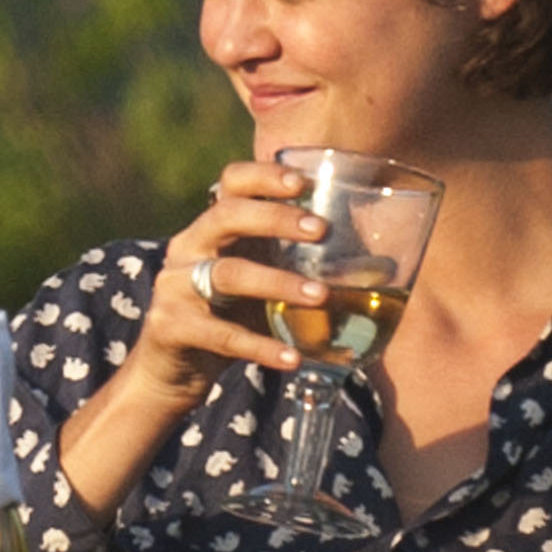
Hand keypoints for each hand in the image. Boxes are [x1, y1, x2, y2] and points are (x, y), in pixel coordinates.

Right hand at [96, 167, 330, 465]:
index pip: (231, 184)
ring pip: (227, 274)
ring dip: (278, 282)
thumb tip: (381, 269)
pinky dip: (261, 346)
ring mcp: (175, 287)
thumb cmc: (226, 319)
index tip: (304, 182)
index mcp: (211, 229)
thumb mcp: (259, 286)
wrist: (170, 374)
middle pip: (226, 216)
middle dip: (275, 219)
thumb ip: (299, 269)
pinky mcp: (171, 327)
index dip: (264, 177)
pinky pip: (222, 335)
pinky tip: (294, 359)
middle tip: (321, 230)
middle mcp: (188, 248)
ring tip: (321, 296)